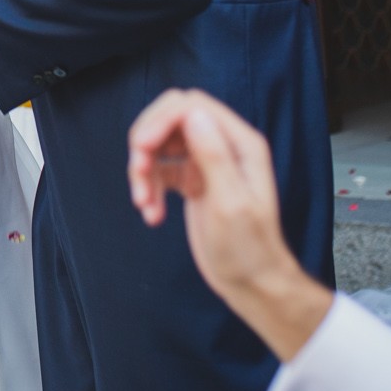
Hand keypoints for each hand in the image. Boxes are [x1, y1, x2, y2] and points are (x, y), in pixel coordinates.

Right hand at [125, 89, 332, 361]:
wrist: (253, 284)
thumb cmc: (248, 249)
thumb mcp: (230, 203)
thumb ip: (213, 155)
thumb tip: (192, 112)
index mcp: (240, 144)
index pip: (191, 106)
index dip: (160, 120)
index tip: (140, 148)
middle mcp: (223, 146)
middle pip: (171, 119)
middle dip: (147, 142)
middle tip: (137, 173)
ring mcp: (207, 163)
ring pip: (161, 144)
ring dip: (143, 169)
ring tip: (143, 202)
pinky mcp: (193, 182)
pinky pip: (161, 170)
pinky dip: (150, 188)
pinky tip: (152, 215)